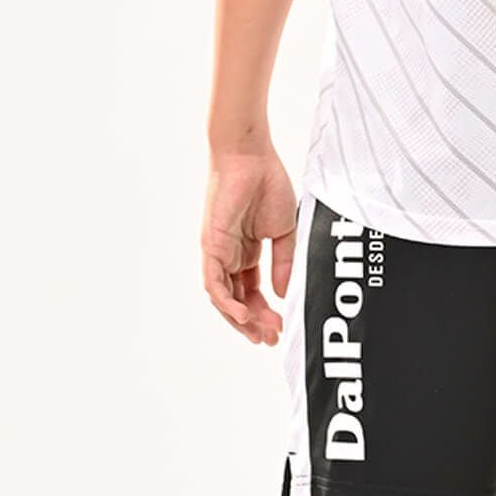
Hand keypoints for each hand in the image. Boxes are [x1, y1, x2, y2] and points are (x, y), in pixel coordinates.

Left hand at [201, 149, 296, 344]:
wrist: (252, 156)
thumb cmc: (267, 183)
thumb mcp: (284, 230)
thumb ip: (284, 262)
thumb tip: (284, 293)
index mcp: (247, 252)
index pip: (253, 292)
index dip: (266, 312)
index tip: (281, 327)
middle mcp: (230, 256)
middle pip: (238, 300)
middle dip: (254, 323)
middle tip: (271, 339)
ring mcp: (218, 252)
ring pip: (224, 298)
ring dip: (241, 319)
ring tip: (260, 333)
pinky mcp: (211, 246)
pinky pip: (213, 282)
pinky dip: (226, 302)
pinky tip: (242, 315)